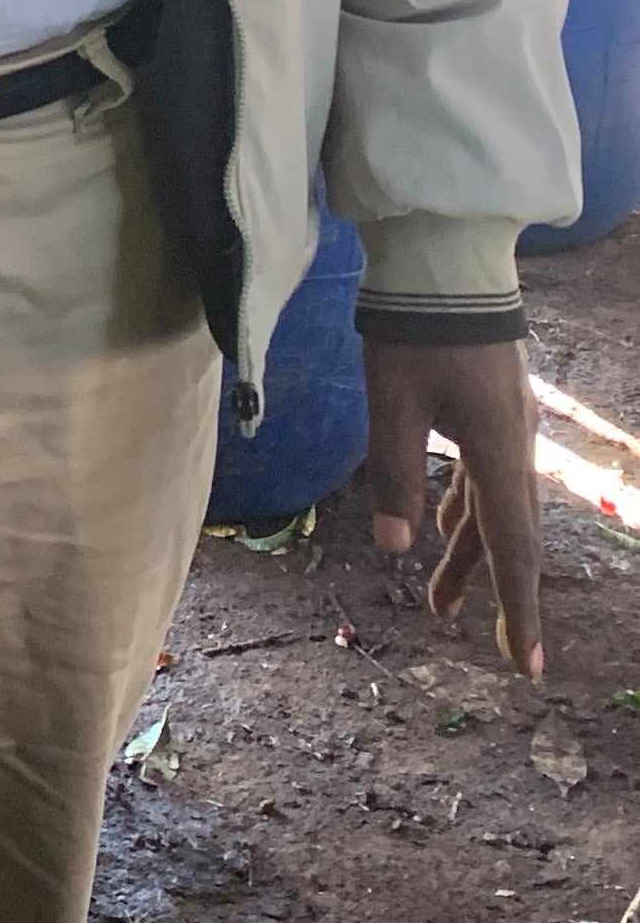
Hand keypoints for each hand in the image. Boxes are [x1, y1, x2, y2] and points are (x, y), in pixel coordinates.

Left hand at [364, 335, 544, 676]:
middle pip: (509, 534)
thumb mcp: (393, 403)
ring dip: (470, 553)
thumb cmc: (417, 327)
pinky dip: (466, 509)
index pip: (512, 549)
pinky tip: (444, 527)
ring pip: (493, 505)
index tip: (529, 667)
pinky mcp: (490, 404)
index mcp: (498, 452)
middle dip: (499, 593)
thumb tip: (399, 548)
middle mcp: (513, 444)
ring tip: (440, 602)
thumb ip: (395, 475)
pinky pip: (484, 474)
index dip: (518, 612)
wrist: (446, 256)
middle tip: (504, 654)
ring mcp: (506, 423)